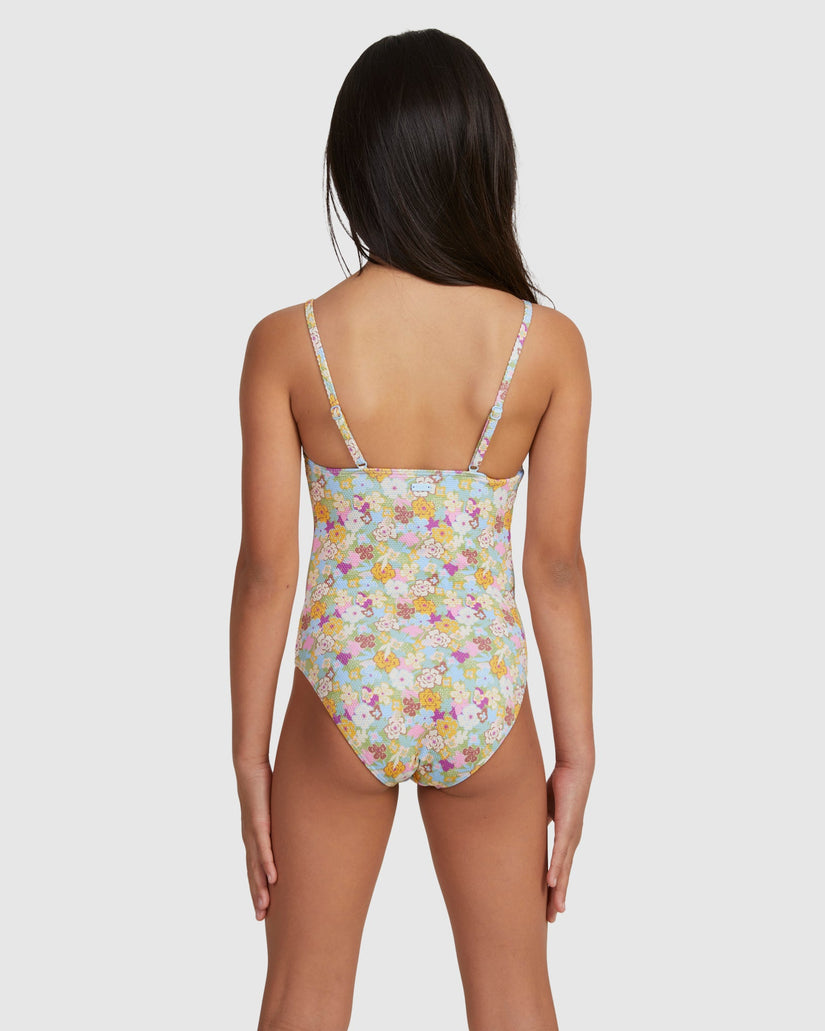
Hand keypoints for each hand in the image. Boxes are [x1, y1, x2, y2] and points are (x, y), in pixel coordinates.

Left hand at [236, 759, 277, 920]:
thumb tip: (298, 828)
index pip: (254, 869)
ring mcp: (253, 832)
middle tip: (261, 918)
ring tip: (264, 907)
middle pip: (252, 874)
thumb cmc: (263, 785)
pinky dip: (267, 863)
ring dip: (260, 887)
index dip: (257, 889)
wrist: (249, 767)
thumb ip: (283, 822)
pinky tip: (273, 877)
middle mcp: (250, 839)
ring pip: (256, 866)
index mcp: (253, 838)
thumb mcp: (276, 809)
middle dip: (256, 896)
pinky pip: (264, 846)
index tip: (262, 909)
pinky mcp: (258, 822)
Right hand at [546, 758, 592, 922]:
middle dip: (558, 897)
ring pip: (564, 869)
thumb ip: (535, 820)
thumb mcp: (542, 807)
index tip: (549, 905)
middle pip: (564, 875)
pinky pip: (560, 851)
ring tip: (556, 911)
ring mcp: (571, 835)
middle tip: (553, 919)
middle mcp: (571, 841)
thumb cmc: (560, 784)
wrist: (576, 768)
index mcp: (565, 838)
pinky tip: (552, 883)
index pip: (559, 868)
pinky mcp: (568, 826)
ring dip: (559, 890)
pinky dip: (557, 868)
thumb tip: (521, 827)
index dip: (554, 887)